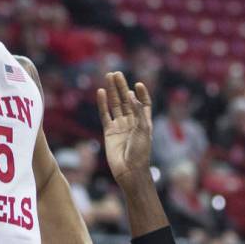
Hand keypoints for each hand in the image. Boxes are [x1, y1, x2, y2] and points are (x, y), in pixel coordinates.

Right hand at [97, 72, 152, 187]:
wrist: (129, 171)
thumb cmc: (141, 152)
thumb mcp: (143, 129)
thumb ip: (137, 111)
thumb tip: (131, 94)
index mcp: (144, 121)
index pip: (143, 103)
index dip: (141, 94)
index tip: (138, 84)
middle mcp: (132, 122)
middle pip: (127, 100)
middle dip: (122, 87)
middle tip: (117, 73)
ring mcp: (120, 126)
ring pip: (115, 104)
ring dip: (112, 91)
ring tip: (108, 77)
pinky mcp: (109, 131)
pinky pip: (105, 114)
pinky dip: (102, 103)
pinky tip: (100, 92)